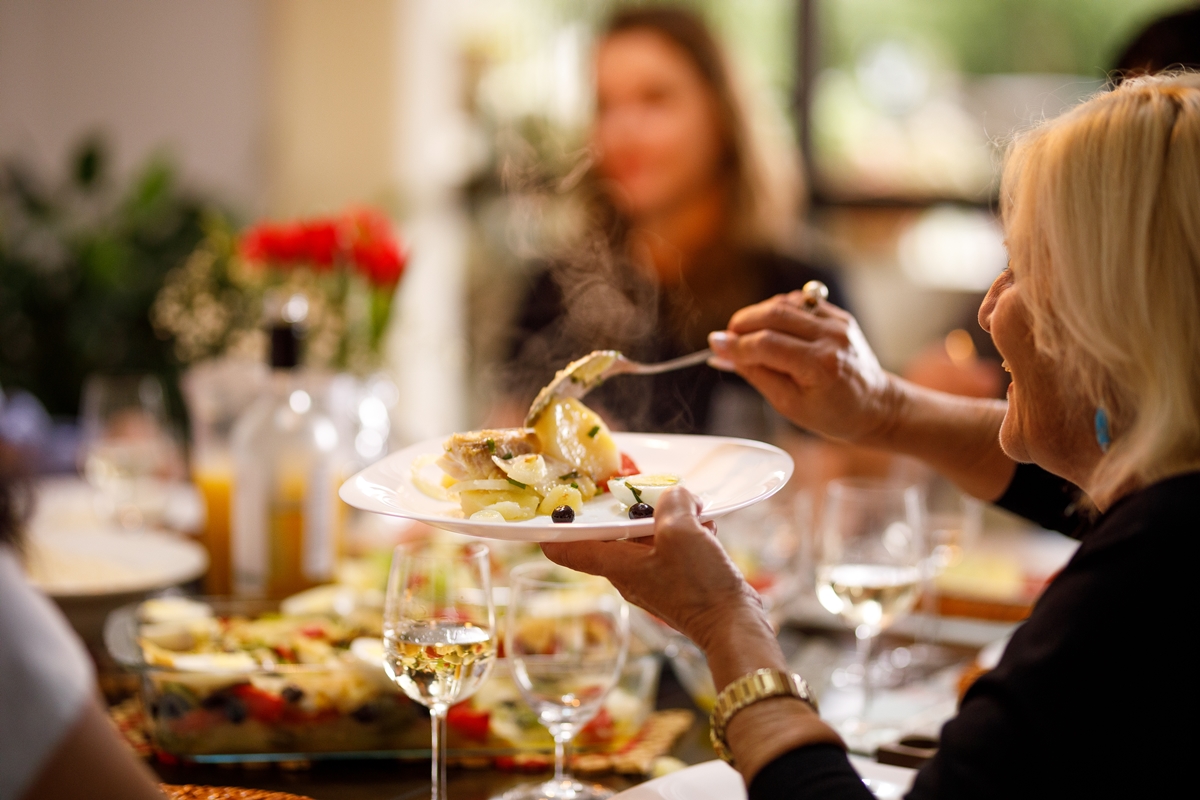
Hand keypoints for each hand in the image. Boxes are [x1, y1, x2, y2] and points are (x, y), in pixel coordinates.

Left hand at [541, 488, 761, 650]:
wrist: (733, 625)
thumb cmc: (699, 585)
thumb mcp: (681, 532)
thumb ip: (671, 504)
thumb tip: (675, 495)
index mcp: (615, 564)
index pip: (565, 549)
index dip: (552, 529)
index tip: (548, 505)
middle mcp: (627, 573)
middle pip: (611, 534)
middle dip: (627, 509)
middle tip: (640, 486)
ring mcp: (652, 577)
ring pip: (646, 537)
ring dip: (666, 519)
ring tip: (692, 510)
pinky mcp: (676, 580)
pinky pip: (671, 547)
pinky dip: (686, 533)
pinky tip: (706, 527)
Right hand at [708, 292, 898, 443]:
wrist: (875, 405)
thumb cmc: (833, 414)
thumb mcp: (788, 404)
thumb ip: (755, 374)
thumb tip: (723, 353)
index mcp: (821, 366)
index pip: (767, 344)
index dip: (736, 344)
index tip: (714, 345)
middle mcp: (832, 337)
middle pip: (774, 314)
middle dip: (742, 323)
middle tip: (727, 338)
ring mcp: (837, 322)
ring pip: (784, 303)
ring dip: (758, 315)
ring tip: (746, 335)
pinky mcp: (838, 315)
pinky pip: (799, 302)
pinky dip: (778, 311)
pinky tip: (771, 329)